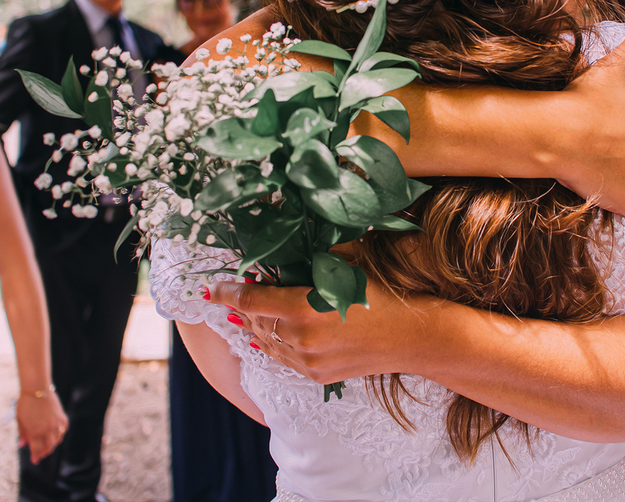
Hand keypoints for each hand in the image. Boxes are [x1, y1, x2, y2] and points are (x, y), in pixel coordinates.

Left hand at [17, 388, 68, 463]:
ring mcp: (56, 423)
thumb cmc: (25, 404)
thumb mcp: (20, 420)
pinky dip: (60, 434)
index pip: (37, 449)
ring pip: (57, 440)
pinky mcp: (62, 417)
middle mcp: (47, 430)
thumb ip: (22, 434)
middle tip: (41, 454)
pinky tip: (57, 434)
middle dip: (44, 452)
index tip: (35, 460)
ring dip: (53, 445)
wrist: (37, 389)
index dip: (36, 456)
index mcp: (35, 432)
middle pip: (48, 447)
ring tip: (49, 445)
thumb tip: (22, 445)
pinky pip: (63, 430)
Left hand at [205, 277, 436, 384]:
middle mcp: (299, 339)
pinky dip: (274, 343)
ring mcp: (307, 362)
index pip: (250, 300)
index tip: (211, 288)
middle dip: (243, 307)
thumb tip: (283, 248)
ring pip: (266, 342)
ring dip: (256, 325)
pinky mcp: (316, 376)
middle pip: (254, 321)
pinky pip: (283, 358)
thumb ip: (310, 260)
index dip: (227, 292)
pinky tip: (273, 332)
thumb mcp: (345, 267)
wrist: (413, 336)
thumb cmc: (383, 293)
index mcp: (302, 309)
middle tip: (236, 293)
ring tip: (250, 312)